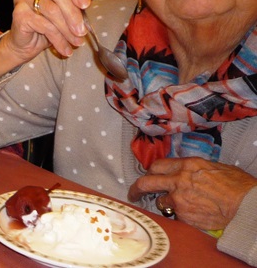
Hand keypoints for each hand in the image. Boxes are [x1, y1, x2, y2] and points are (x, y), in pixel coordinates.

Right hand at [0, 0, 90, 77]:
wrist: (26, 43)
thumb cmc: (48, 23)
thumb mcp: (66, 10)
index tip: (86, 4)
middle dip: (73, 14)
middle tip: (83, 31)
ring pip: (52, 10)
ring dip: (67, 29)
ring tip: (77, 42)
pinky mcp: (19, 13)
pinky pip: (44, 25)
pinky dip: (58, 39)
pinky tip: (65, 49)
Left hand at [128, 157, 256, 229]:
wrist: (247, 207)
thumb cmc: (238, 186)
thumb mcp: (215, 167)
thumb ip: (195, 168)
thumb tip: (186, 170)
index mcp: (187, 165)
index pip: (157, 165)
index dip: (150, 171)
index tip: (147, 176)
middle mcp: (179, 180)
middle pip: (146, 182)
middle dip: (136, 188)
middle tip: (134, 193)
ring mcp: (179, 199)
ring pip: (160, 202)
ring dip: (165, 204)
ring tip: (179, 206)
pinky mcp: (184, 215)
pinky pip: (175, 215)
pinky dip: (179, 215)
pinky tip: (192, 214)